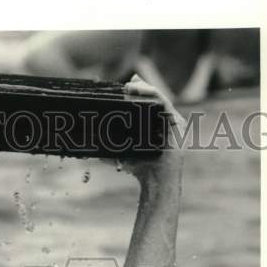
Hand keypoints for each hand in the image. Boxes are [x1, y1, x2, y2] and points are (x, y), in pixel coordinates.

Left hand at [118, 73, 184, 187]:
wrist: (155, 182)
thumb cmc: (140, 170)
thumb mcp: (121, 155)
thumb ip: (109, 149)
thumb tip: (89, 148)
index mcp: (156, 126)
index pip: (148, 104)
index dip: (138, 93)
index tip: (125, 87)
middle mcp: (167, 122)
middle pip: (154, 99)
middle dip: (142, 89)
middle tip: (127, 84)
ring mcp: (175, 122)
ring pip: (160, 99)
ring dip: (146, 89)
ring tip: (132, 85)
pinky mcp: (178, 124)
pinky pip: (165, 104)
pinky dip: (153, 95)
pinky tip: (142, 91)